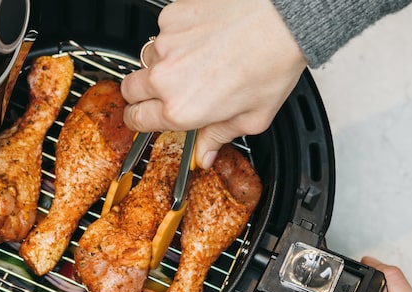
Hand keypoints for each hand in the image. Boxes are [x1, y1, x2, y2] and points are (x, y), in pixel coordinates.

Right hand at [120, 0, 306, 167]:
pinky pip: (163, 31)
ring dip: (161, 63)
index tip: (145, 116)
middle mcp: (166, 77)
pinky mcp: (171, 17)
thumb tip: (205, 154)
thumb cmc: (272, 62)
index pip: (136, 120)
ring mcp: (166, 44)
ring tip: (193, 60)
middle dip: (141, 94)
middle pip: (129, 89)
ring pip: (147, 58)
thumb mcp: (252, 117)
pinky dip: (177, 36)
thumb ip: (219, 137)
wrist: (282, 19)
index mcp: (182, 108)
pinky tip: (202, 37)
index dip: (139, 120)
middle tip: (164, 91)